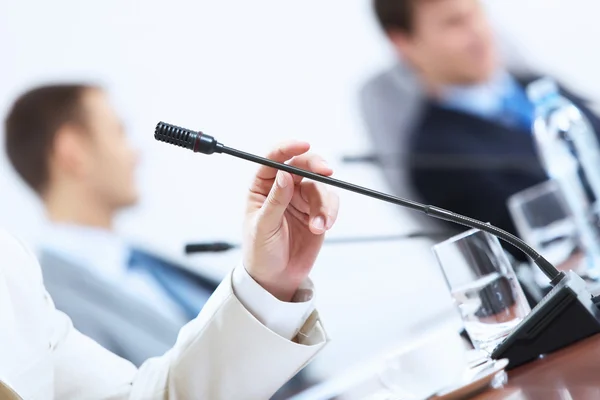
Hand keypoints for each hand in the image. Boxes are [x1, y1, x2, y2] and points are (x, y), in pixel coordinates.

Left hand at [243, 141, 339, 301]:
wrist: (276, 278)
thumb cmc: (260, 252)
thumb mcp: (263, 226)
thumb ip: (275, 200)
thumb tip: (284, 174)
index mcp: (261, 186)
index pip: (273, 158)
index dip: (288, 148)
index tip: (304, 144)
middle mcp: (282, 188)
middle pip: (302, 164)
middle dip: (316, 166)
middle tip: (327, 171)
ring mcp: (300, 199)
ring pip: (320, 185)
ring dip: (323, 203)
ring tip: (319, 225)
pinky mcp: (316, 212)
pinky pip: (330, 202)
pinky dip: (330, 213)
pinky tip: (322, 226)